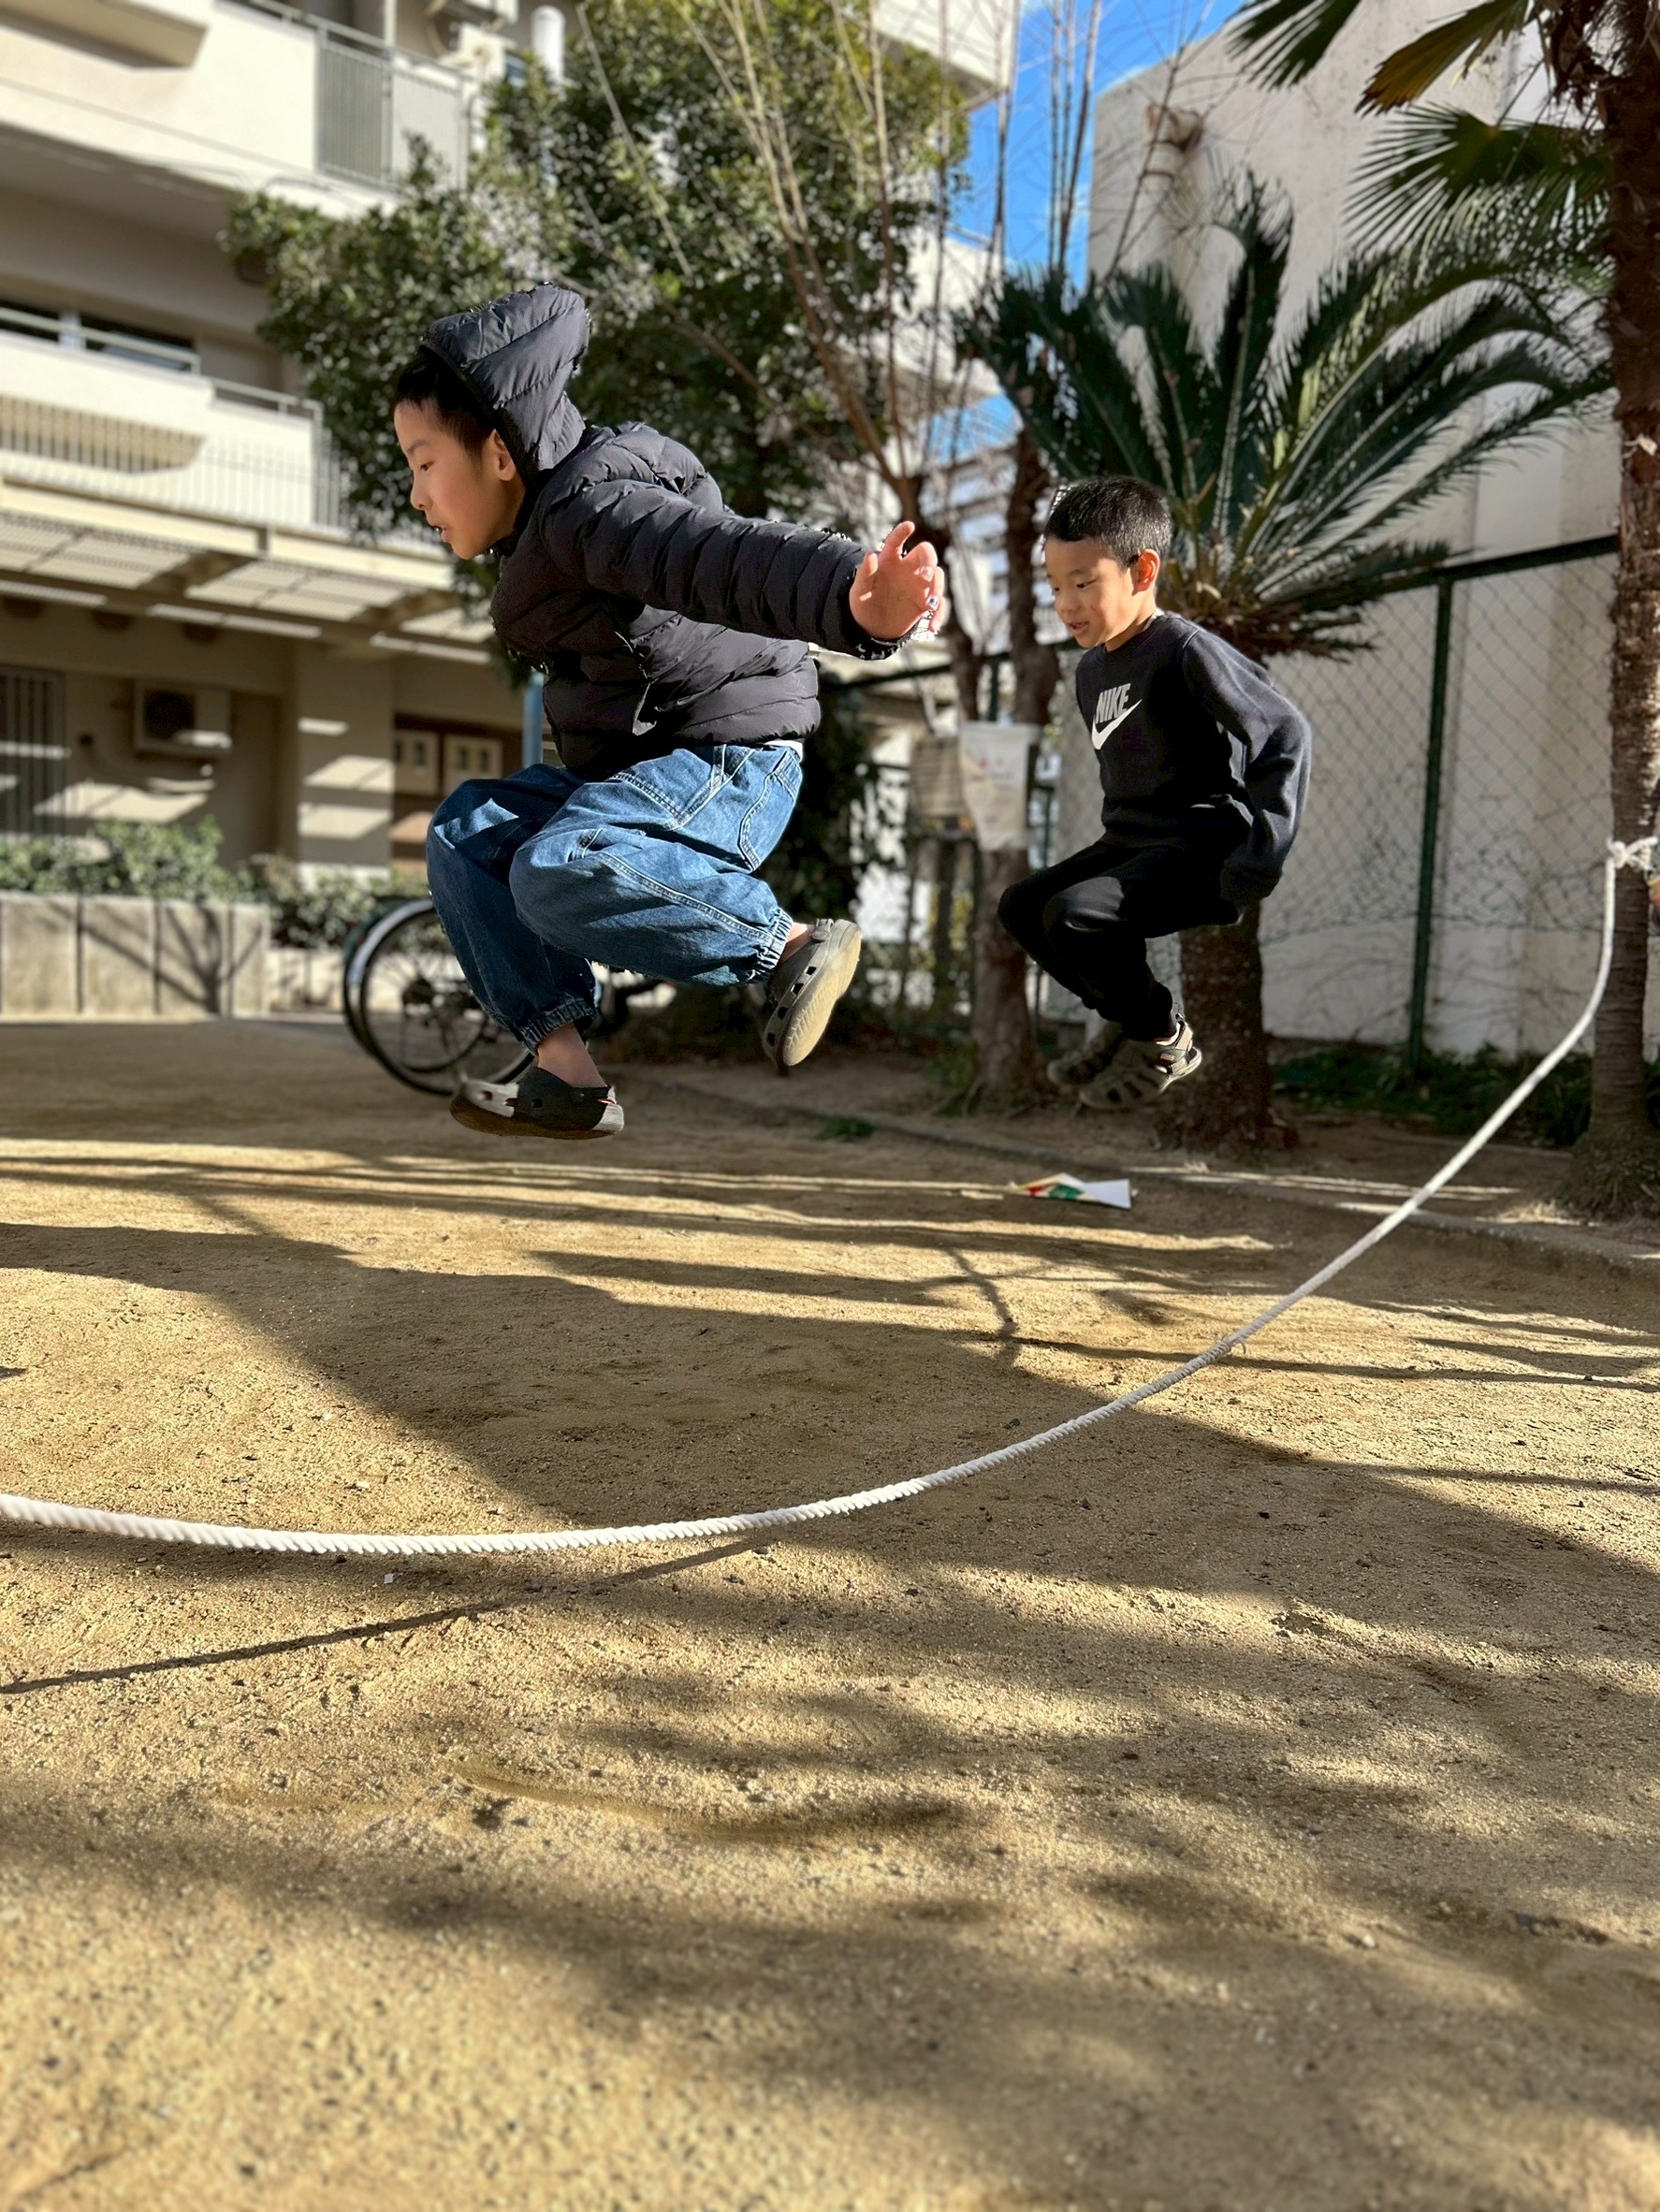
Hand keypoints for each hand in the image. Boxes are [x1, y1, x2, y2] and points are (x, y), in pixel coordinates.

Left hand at [849, 521, 944, 641]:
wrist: (872, 627)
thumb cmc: (864, 604)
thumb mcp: (859, 591)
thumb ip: (864, 573)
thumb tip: (870, 554)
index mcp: (889, 561)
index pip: (896, 542)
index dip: (902, 532)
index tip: (909, 526)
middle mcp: (907, 568)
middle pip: (926, 554)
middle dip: (929, 561)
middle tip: (926, 575)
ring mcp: (919, 584)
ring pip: (937, 576)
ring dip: (937, 588)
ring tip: (930, 606)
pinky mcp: (925, 601)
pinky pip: (938, 603)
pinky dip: (938, 614)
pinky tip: (932, 626)